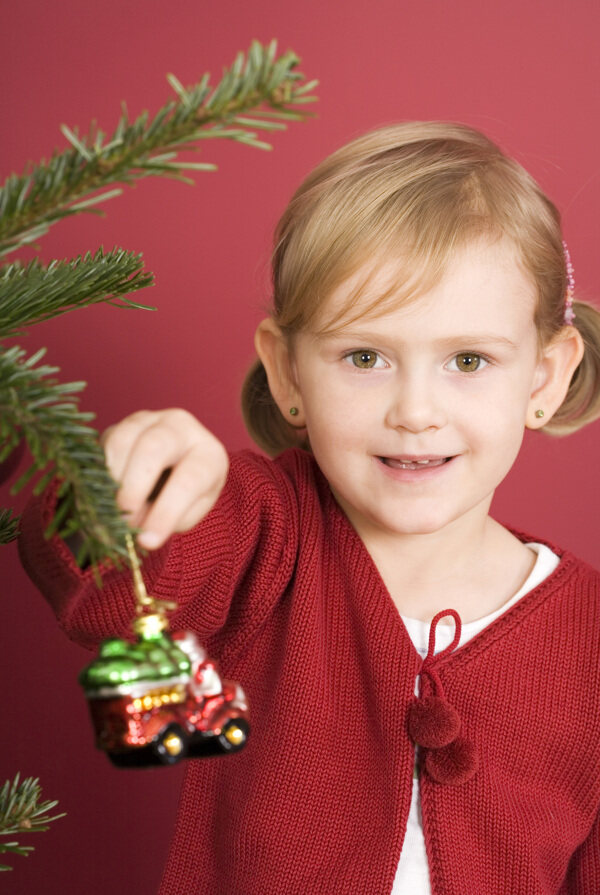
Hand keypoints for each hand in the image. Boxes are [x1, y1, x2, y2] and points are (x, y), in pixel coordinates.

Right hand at [101, 409, 228, 549]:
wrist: (172, 470)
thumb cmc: (186, 497)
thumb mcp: (186, 514)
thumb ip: (165, 520)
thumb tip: (135, 526)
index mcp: (208, 454)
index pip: (189, 479)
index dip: (166, 511)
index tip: (147, 541)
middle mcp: (182, 427)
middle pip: (154, 447)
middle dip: (134, 486)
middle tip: (123, 517)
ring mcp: (150, 419)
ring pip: (123, 439)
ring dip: (112, 479)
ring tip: (112, 508)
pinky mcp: (123, 423)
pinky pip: (104, 442)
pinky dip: (100, 470)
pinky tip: (103, 491)